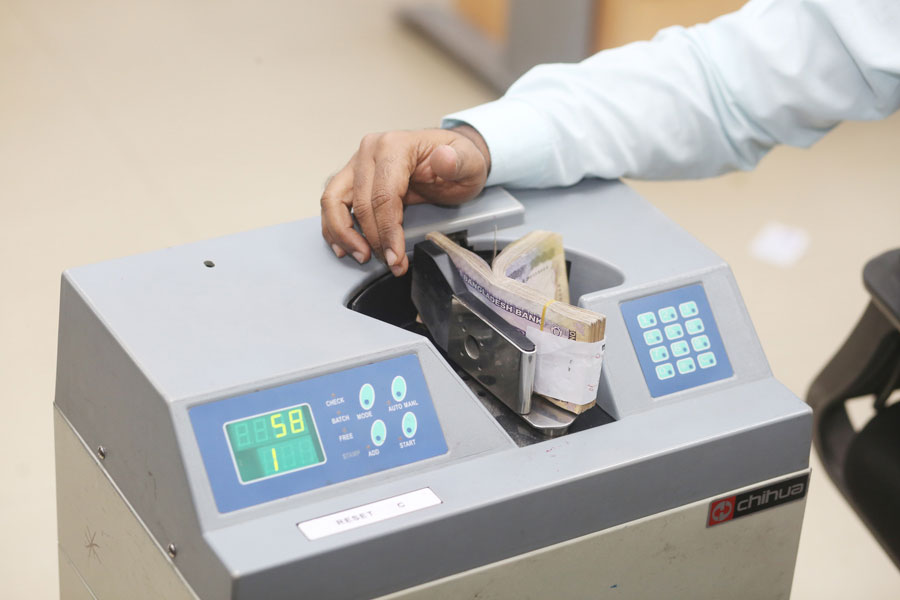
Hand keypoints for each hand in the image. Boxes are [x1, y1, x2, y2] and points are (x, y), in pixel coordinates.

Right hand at [321, 125, 489, 275]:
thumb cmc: (457, 161)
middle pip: (360, 203)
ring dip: (343, 234)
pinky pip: (333, 203)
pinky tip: (344, 247)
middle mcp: (370, 151)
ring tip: (362, 256)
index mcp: (395, 146)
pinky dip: (334, 227)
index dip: (388, 231)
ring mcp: (358, 163)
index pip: (384, 195)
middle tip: (391, 263)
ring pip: (333, 201)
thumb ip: (458, 161)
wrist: (451, 157)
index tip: (396, 256)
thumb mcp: (470, 162)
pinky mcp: (352, 177)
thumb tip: (445, 158)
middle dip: (374, 240)